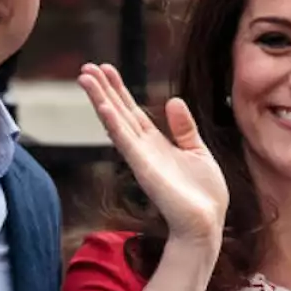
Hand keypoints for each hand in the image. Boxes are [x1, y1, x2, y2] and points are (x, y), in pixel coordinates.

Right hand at [78, 62, 227, 248]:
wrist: (206, 224)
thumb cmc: (204, 195)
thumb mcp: (198, 151)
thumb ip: (184, 128)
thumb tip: (172, 101)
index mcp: (157, 144)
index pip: (132, 112)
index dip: (119, 90)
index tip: (106, 69)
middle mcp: (144, 149)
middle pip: (119, 113)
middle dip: (103, 90)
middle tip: (85, 67)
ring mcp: (141, 159)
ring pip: (116, 123)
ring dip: (100, 100)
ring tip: (85, 77)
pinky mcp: (144, 169)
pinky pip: (126, 143)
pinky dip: (114, 124)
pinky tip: (103, 107)